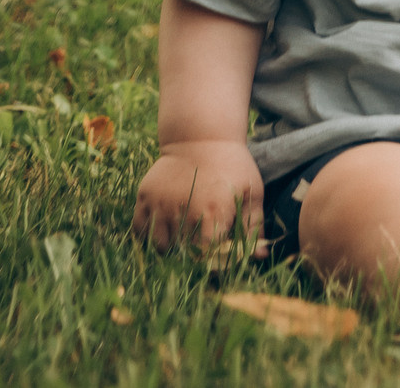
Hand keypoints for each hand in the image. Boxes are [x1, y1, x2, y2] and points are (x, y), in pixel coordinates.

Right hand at [133, 139, 265, 254]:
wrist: (202, 135)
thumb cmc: (233, 165)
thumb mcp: (251, 192)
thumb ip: (254, 226)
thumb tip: (260, 256)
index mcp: (213, 213)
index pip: (207, 256)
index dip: (211, 263)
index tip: (215, 259)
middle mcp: (184, 211)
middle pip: (182, 254)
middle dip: (191, 258)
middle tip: (198, 250)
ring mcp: (161, 203)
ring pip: (159, 245)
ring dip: (170, 248)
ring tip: (181, 240)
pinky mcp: (146, 196)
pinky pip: (139, 229)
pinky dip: (148, 235)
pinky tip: (163, 230)